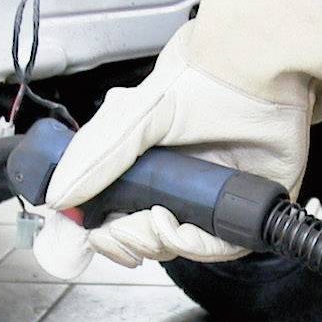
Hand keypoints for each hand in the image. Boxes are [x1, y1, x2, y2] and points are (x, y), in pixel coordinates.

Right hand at [33, 0, 321, 278]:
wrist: (262, 74)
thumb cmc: (203, 83)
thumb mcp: (133, 116)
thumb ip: (95, 155)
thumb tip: (59, 196)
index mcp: (147, 162)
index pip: (115, 212)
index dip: (102, 230)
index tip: (90, 232)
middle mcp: (178, 182)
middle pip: (143, 236)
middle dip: (129, 240)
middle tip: (130, 225)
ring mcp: (212, 196)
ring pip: (179, 247)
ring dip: (161, 242)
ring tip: (161, 219)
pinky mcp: (248, 207)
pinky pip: (220, 247)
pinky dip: (198, 246)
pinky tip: (183, 227)